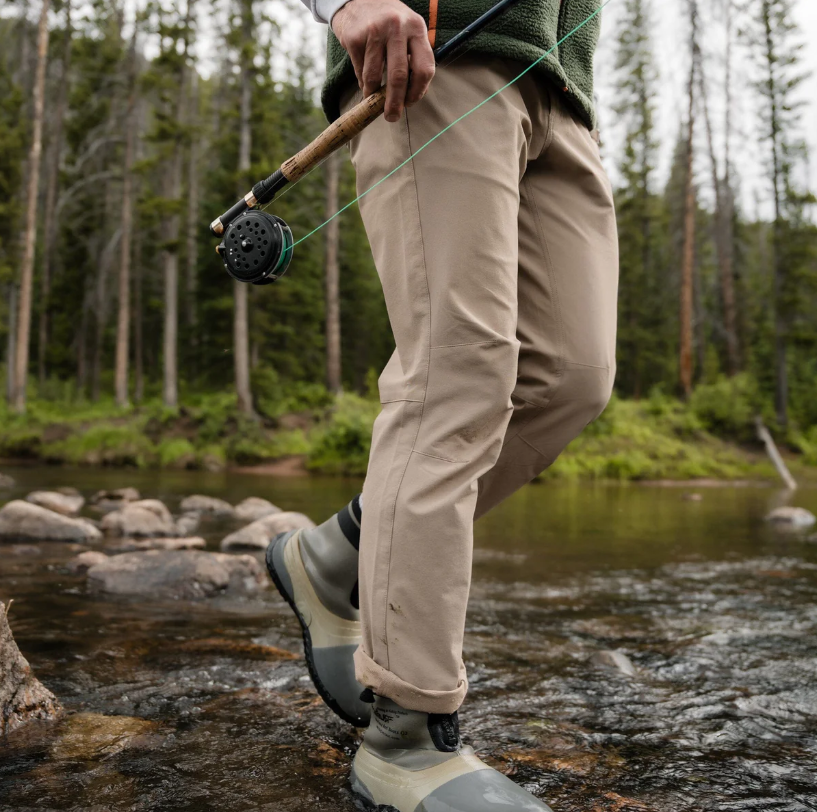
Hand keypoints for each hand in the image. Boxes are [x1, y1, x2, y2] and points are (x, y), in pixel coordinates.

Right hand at [333, 0, 435, 122]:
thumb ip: (413, 57)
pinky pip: (359, 72)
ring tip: (372, 96)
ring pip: (375, 77)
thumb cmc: (387, 23)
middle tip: (391, 117)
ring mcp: (374, 31)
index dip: (418, 91)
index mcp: (416, 27)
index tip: (410, 103)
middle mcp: (397, 27)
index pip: (425, 68)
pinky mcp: (355, 38)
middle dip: (395, 103)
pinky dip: (362, 82)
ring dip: (373, 94)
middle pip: (399, 77)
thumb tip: (412, 95)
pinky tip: (364, 79)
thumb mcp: (408, 31)